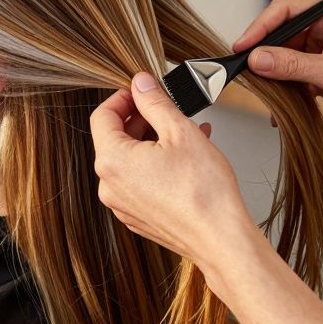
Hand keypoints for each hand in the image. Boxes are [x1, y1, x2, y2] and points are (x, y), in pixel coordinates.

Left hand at [90, 72, 256, 267]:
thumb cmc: (203, 192)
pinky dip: (156, 165)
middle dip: (141, 119)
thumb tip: (141, 84)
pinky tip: (185, 158)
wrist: (221, 239)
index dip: (122, 97)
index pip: (102, 116)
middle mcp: (110, 186)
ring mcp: (123, 205)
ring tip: (185, 132)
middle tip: (166, 110)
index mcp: (112, 161)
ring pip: (130, 161)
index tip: (141, 91)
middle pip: (115, 139)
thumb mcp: (180, 131)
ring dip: (153, 141)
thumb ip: (155, 102)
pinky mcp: (139, 217)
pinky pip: (140, 182)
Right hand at [234, 0, 322, 140]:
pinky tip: (276, 106)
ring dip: (272, 73)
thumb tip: (258, 58)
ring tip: (262, 89)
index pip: (287, 9)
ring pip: (283, 55)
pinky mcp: (321, 72)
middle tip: (246, 69)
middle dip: (264, 51)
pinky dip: (282, 88)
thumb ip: (293, 65)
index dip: (261, 26)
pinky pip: (291, 74)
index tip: (244, 45)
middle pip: (281, 32)